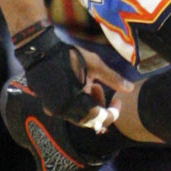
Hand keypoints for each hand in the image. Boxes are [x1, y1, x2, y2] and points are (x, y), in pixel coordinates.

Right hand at [15, 25, 133, 126]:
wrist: (40, 51)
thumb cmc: (68, 55)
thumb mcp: (94, 64)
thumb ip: (112, 79)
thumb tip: (130, 88)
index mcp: (75, 103)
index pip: (100, 118)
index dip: (113, 112)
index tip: (118, 100)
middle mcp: (64, 111)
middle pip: (90, 119)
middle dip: (100, 106)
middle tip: (100, 88)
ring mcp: (55, 109)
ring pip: (80, 115)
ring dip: (90, 103)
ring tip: (91, 83)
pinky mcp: (49, 104)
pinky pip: (69, 110)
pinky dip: (79, 102)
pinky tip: (80, 86)